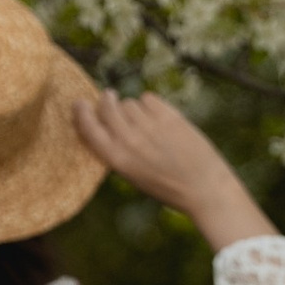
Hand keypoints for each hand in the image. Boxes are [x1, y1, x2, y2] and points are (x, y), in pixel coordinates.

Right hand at [72, 89, 274, 251]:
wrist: (203, 187)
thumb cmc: (167, 185)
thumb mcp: (133, 175)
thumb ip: (117, 150)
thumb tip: (106, 123)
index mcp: (116, 159)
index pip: (88, 127)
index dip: (81, 113)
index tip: (80, 104)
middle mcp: (129, 140)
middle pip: (107, 106)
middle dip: (107, 101)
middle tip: (109, 98)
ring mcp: (149, 127)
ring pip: (130, 102)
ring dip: (134, 109)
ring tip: (147, 123)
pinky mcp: (169, 116)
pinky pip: (149, 98)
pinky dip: (151, 104)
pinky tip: (160, 118)